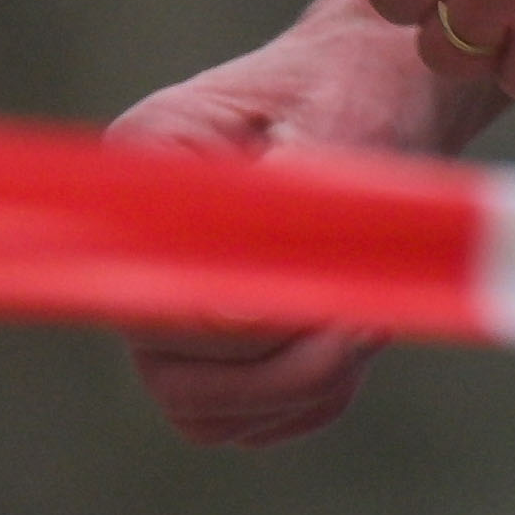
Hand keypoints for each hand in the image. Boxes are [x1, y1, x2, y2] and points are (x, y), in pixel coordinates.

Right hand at [106, 0, 492, 447]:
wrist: (375, 94)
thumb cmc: (350, 93)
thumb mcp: (333, 122)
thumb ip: (290, 203)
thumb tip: (261, 294)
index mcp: (142, 171)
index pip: (152, 287)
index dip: (228, 322)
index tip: (321, 309)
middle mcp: (139, 252)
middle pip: (172, 373)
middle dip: (283, 366)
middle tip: (369, 317)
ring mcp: (170, 315)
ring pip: (211, 411)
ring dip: (303, 385)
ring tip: (373, 317)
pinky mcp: (216, 359)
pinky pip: (255, 420)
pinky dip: (315, 397)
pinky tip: (358, 331)